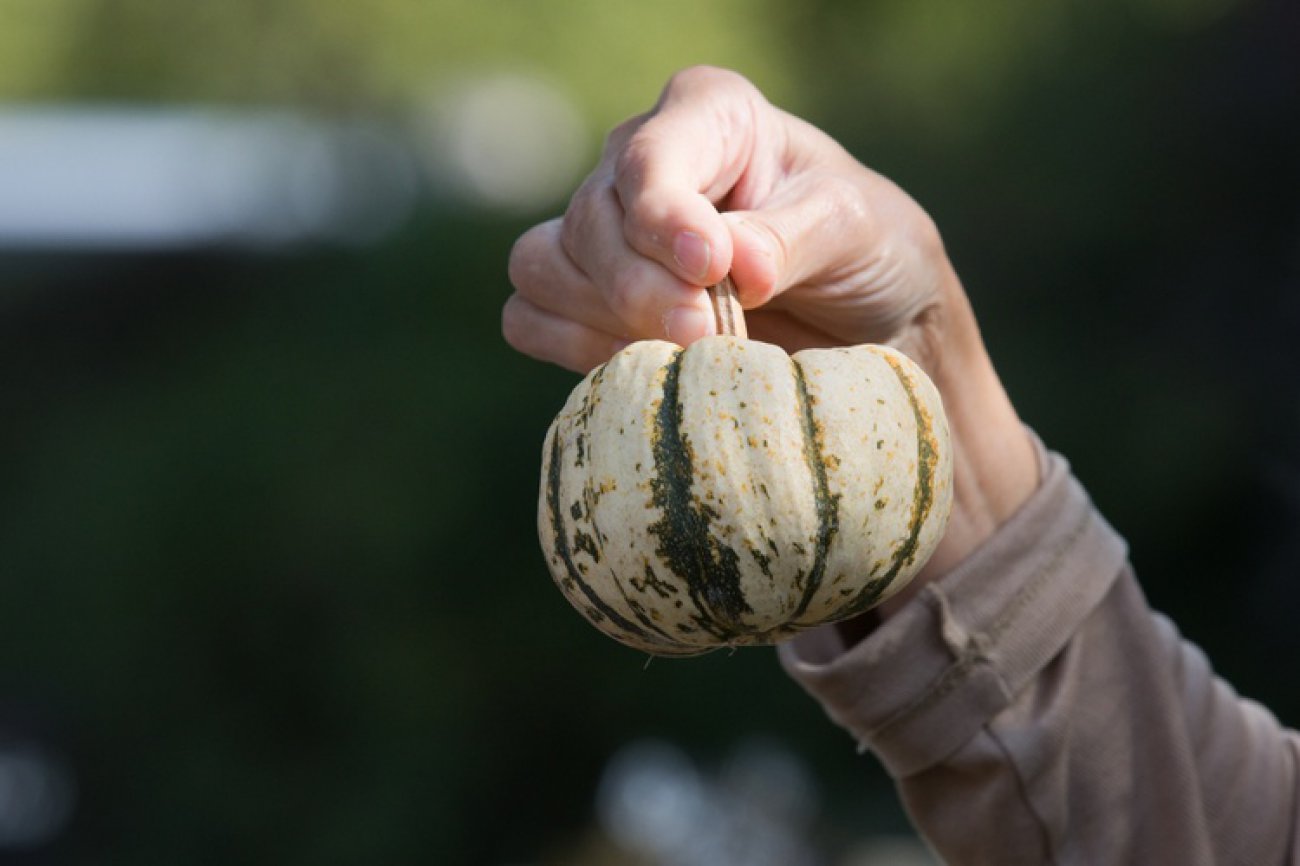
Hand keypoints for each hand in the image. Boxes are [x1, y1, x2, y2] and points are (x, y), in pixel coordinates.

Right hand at [505, 66, 1038, 623]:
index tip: (711, 267)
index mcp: (708, 116)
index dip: (666, 215)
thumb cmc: (865, 251)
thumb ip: (792, 238)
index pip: (650, 156)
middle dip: (643, 288)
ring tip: (691, 353)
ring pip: (543, 267)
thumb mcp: (854, 229)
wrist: (863, 324)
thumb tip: (736, 265)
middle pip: (589, 221)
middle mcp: (641, 165)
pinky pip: (529, 318)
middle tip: (709, 335)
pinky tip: (646, 364)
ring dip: (606, 321)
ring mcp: (603, 232)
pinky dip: (575, 348)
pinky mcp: (584, 300)